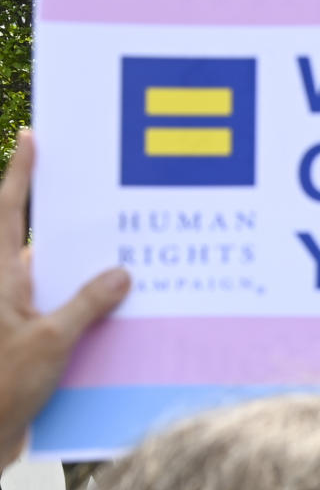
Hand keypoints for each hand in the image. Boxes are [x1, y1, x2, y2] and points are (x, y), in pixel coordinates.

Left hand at [0, 131, 129, 465]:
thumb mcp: (48, 343)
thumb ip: (85, 306)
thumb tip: (119, 274)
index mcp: (1, 280)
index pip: (9, 212)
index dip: (20, 175)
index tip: (32, 139)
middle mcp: (7, 294)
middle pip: (42, 248)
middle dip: (76, 233)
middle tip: (114, 211)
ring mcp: (18, 322)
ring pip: (62, 289)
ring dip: (93, 286)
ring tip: (136, 272)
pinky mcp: (31, 350)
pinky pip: (70, 323)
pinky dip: (94, 320)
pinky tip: (126, 323)